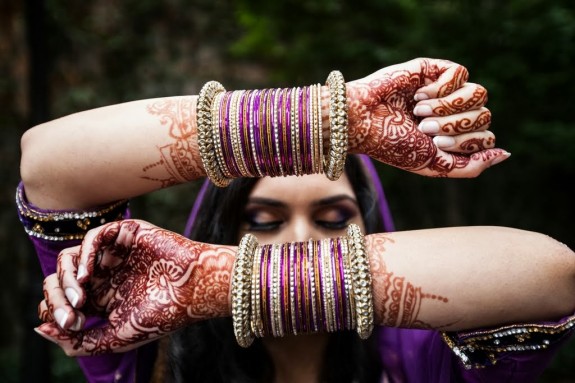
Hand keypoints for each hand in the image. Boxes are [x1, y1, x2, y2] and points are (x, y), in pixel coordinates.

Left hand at [35, 219, 234, 355]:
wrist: (196, 290)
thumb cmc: (163, 315)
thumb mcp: (117, 337)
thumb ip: (80, 341)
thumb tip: (40, 328)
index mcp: (104, 298)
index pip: (62, 300)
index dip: (55, 312)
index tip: (68, 325)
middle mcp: (105, 275)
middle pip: (60, 279)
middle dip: (57, 297)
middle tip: (73, 313)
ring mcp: (113, 254)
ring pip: (70, 257)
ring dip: (67, 277)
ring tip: (79, 295)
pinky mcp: (125, 234)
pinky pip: (92, 237)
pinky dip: (84, 254)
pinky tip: (88, 273)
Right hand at [347, 58, 507, 176]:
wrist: (363, 121)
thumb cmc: (392, 145)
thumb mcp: (434, 165)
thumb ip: (470, 167)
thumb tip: (505, 153)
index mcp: (453, 138)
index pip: (486, 137)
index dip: (466, 142)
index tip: (434, 144)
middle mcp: (452, 114)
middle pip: (484, 116)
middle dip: (452, 126)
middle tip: (423, 128)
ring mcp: (445, 90)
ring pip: (479, 93)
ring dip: (448, 107)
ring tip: (420, 111)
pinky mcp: (434, 69)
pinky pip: (460, 73)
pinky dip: (440, 88)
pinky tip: (419, 95)